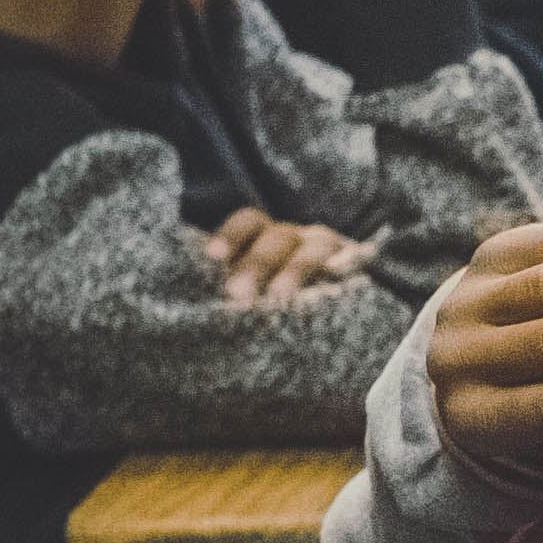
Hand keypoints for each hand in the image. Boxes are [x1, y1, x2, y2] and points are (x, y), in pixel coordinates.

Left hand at [202, 207, 376, 305]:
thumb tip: (186, 298)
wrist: (326, 320)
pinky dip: (349, 262)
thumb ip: (227, 288)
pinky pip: (355, 259)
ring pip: (314, 249)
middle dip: (257, 264)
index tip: (212, 258)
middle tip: (237, 295)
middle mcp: (297, 238)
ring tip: (281, 298)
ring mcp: (329, 251)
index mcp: (266, 237)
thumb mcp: (244, 291)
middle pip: (278, 238)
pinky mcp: (356, 266)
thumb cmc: (266, 306)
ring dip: (295, 271)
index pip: (248, 222)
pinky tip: (342, 272)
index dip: (230, 236)